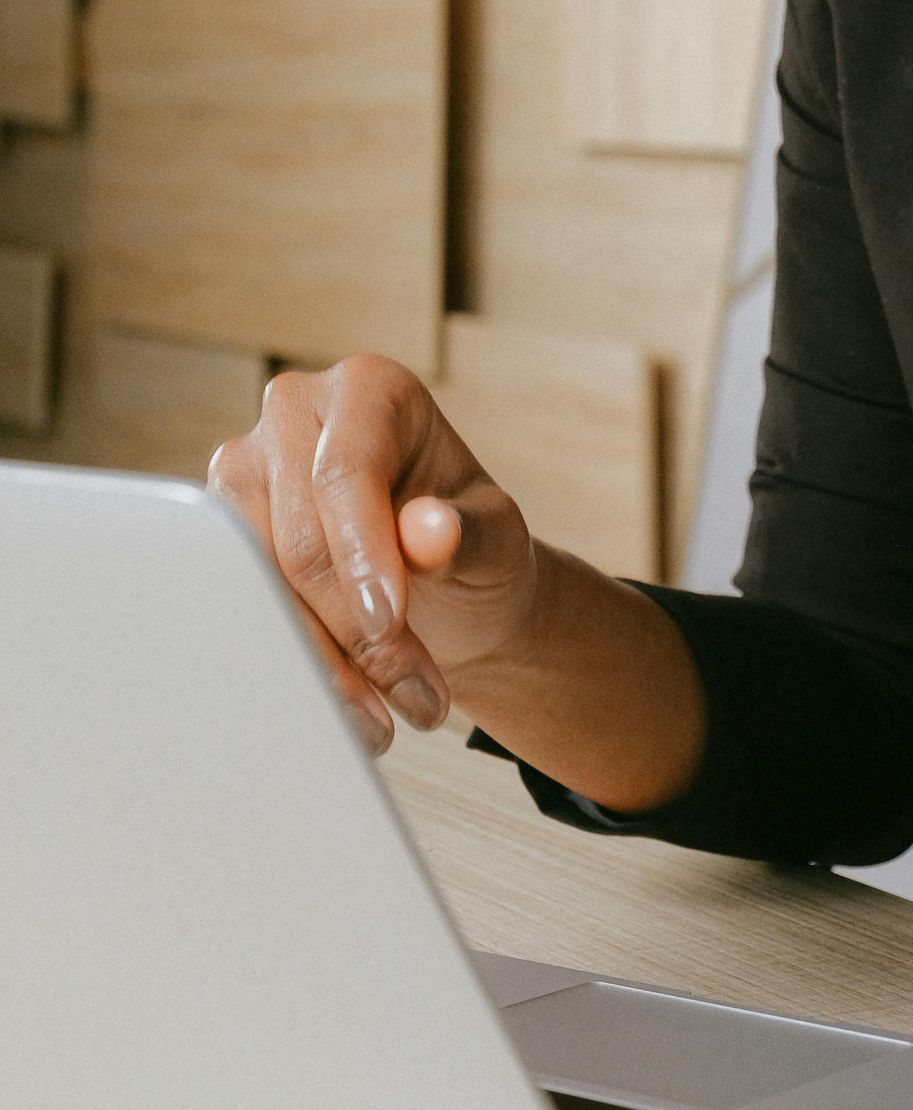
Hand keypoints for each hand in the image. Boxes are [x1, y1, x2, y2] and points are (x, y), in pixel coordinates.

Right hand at [209, 356, 539, 755]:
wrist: (446, 590)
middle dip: (354, 631)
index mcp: (371, 390)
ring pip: (256, 584)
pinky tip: (335, 709)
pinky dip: (289, 667)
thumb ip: (471, 532)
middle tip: (414, 695)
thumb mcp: (496, 541)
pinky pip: (236, 609)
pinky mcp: (219, 533)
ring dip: (321, 663)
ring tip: (382, 719)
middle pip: (297, 538)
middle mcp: (295, 413)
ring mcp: (244, 471)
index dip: (361, 552)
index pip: (346, 470)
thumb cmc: (471, 546)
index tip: (389, 623)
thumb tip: (429, 530)